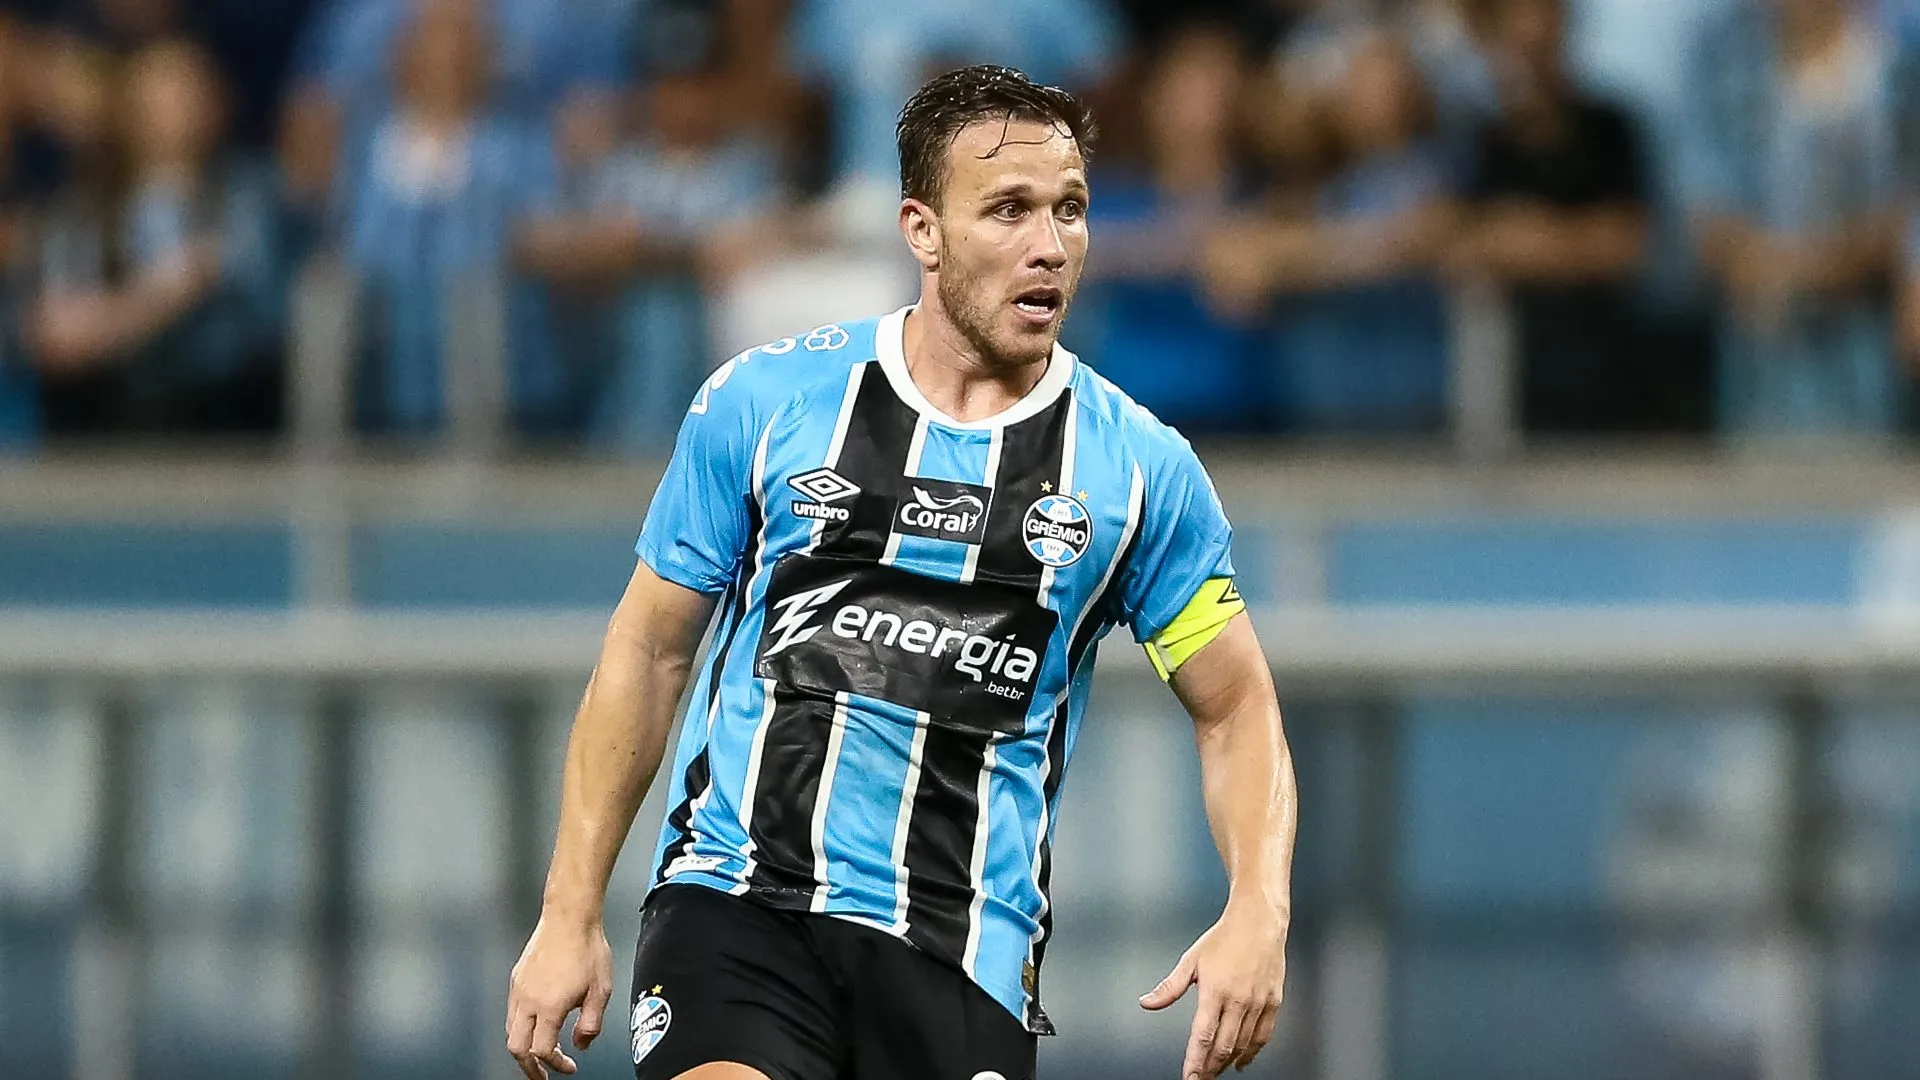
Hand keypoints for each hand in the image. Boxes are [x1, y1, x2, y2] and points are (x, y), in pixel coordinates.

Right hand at [504, 913, 614, 1078]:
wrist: (569, 917)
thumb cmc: (587, 948)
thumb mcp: (601, 991)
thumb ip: (590, 1024)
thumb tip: (580, 1044)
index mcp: (549, 1007)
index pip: (542, 1051)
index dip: (556, 1066)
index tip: (569, 1067)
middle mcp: (528, 1000)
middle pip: (516, 1047)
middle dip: (528, 1067)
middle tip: (542, 1074)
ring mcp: (519, 989)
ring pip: (510, 1030)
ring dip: (524, 1046)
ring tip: (540, 1051)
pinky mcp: (516, 978)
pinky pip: (511, 1012)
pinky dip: (521, 1027)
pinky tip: (537, 1024)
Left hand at [1139, 902, 1287, 1078]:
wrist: (1258, 922)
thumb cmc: (1225, 938)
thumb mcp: (1191, 961)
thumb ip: (1169, 987)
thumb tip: (1147, 1002)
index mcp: (1215, 991)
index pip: (1202, 1036)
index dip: (1195, 1062)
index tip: (1190, 1077)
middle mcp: (1238, 1001)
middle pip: (1223, 1047)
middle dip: (1210, 1068)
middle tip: (1201, 1079)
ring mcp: (1258, 1003)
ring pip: (1243, 1045)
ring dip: (1228, 1062)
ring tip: (1216, 1071)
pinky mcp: (1274, 1003)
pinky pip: (1263, 1036)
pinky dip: (1252, 1052)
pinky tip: (1242, 1060)